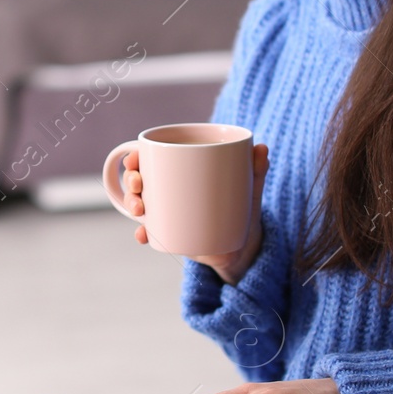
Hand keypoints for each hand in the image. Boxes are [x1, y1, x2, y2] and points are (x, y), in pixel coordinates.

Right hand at [125, 143, 269, 284]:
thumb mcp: (249, 188)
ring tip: (141, 210)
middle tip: (138, 185)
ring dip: (132, 204)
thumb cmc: (243, 208)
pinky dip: (143, 234)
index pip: (151, 159)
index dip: (135, 157)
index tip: (134, 158)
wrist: (243, 245)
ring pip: (139, 204)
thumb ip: (256, 170)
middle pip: (139, 180)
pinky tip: (143, 236)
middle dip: (130, 180)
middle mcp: (169, 190)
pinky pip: (150, 232)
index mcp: (182, 170)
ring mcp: (167, 212)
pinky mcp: (170, 234)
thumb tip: (262, 148)